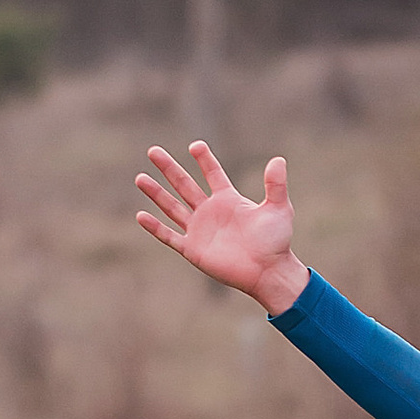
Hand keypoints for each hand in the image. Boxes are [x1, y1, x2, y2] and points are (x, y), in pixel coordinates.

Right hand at [134, 141, 307, 317]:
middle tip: (153, 151)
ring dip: (156, 193)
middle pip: (184, 185)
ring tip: (140, 178)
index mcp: (229, 200)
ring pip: (172, 207)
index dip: (204, 159)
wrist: (268, 272)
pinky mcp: (193, 249)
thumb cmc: (276, 242)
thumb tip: (278, 159)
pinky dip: (155, 227)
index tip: (195, 146)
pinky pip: (169, 236)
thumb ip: (276, 185)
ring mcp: (200, 230)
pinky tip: (141, 215)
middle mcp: (210, 212)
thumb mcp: (279, 209)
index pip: (212, 174)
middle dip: (169, 168)